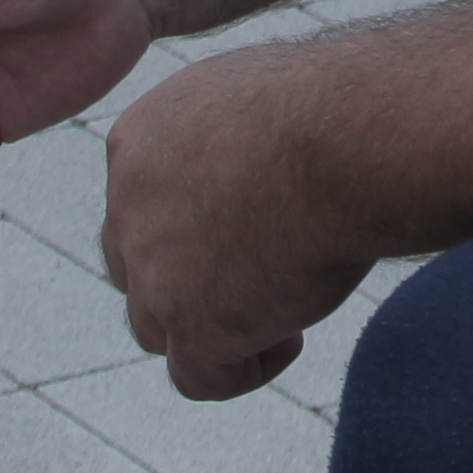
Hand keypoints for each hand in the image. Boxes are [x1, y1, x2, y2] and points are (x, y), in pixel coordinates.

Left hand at [102, 47, 380, 400]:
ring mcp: (152, 273)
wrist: (344, 142)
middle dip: (186, 274)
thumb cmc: (326, 105)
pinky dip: (239, 371)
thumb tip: (249, 156)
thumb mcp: (248, 95)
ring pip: (155, 324)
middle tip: (257, 270)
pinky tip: (288, 344)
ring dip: (210, 325)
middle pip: (136, 263)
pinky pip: (198, 377)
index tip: (252, 219)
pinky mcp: (190, 327)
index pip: (141, 198)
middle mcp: (128, 208)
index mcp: (138, 142)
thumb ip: (223, 133)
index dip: (189, 219)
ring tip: (283, 313)